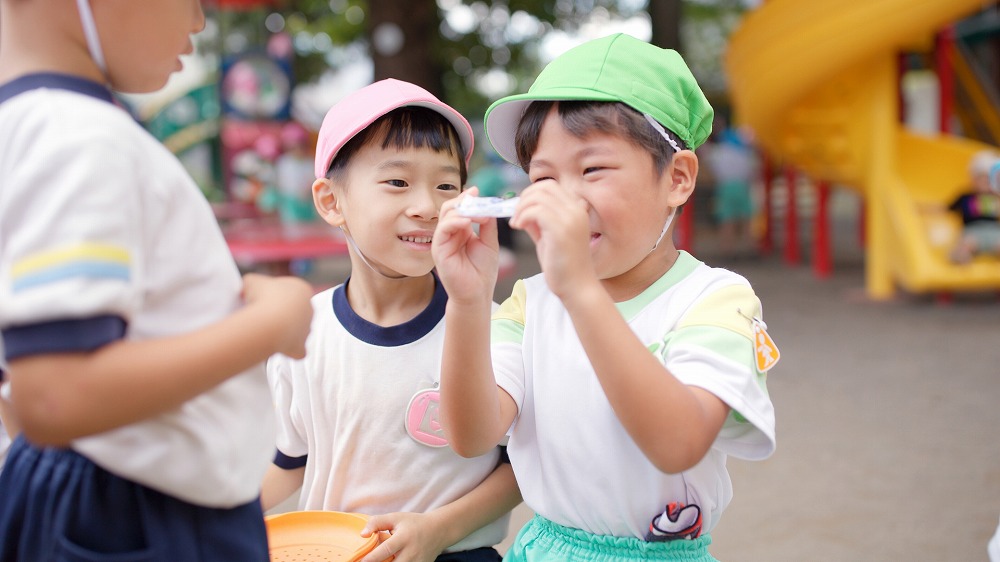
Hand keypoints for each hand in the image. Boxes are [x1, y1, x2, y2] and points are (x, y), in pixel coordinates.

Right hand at [241, 273, 312, 358]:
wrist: (270, 321)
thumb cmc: (263, 298)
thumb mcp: (252, 281)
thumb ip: (253, 283)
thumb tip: (248, 289)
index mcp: (302, 290)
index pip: (289, 292)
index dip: (273, 296)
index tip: (261, 300)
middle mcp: (309, 309)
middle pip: (294, 312)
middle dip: (280, 314)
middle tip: (262, 316)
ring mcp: (307, 329)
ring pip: (296, 330)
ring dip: (284, 331)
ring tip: (265, 330)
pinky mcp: (301, 347)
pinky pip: (296, 350)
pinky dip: (287, 350)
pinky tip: (275, 347)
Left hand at [357, 511, 449, 561]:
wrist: (438, 531)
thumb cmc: (413, 524)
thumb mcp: (395, 518)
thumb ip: (376, 522)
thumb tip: (362, 535)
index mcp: (404, 537)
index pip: (386, 550)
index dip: (372, 558)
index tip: (362, 561)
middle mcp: (411, 552)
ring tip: (383, 560)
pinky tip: (394, 560)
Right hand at [432, 187, 499, 305]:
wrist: (477, 293)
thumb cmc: (482, 271)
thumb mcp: (489, 242)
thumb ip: (488, 224)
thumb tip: (489, 206)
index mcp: (462, 230)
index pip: (461, 207)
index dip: (468, 198)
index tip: (479, 191)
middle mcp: (450, 233)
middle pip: (451, 207)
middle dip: (464, 200)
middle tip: (478, 198)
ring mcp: (443, 240)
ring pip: (446, 215)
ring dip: (462, 210)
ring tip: (479, 213)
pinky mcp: (438, 249)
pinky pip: (443, 229)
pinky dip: (454, 222)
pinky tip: (467, 222)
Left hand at [509, 179, 594, 297]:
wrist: (576, 287)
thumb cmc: (563, 266)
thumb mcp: (548, 238)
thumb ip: (538, 222)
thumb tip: (522, 210)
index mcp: (576, 209)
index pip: (550, 186)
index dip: (531, 194)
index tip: (521, 210)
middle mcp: (576, 210)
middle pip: (544, 187)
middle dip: (524, 198)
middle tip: (516, 216)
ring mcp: (571, 218)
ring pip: (538, 197)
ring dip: (521, 208)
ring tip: (516, 224)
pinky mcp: (562, 230)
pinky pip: (536, 211)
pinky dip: (522, 216)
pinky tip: (518, 227)